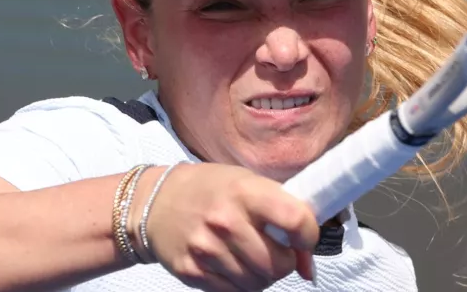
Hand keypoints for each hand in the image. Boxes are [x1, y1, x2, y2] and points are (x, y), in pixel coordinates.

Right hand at [131, 164, 318, 290]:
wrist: (157, 203)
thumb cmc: (215, 189)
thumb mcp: (250, 184)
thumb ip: (283, 214)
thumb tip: (307, 266)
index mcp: (245, 192)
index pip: (295, 220)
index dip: (309, 235)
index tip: (305, 238)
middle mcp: (225, 221)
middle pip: (278, 263)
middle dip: (286, 262)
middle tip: (278, 252)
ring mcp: (206, 249)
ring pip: (258, 283)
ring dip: (265, 276)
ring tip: (256, 257)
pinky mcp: (192, 272)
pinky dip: (243, 284)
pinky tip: (236, 265)